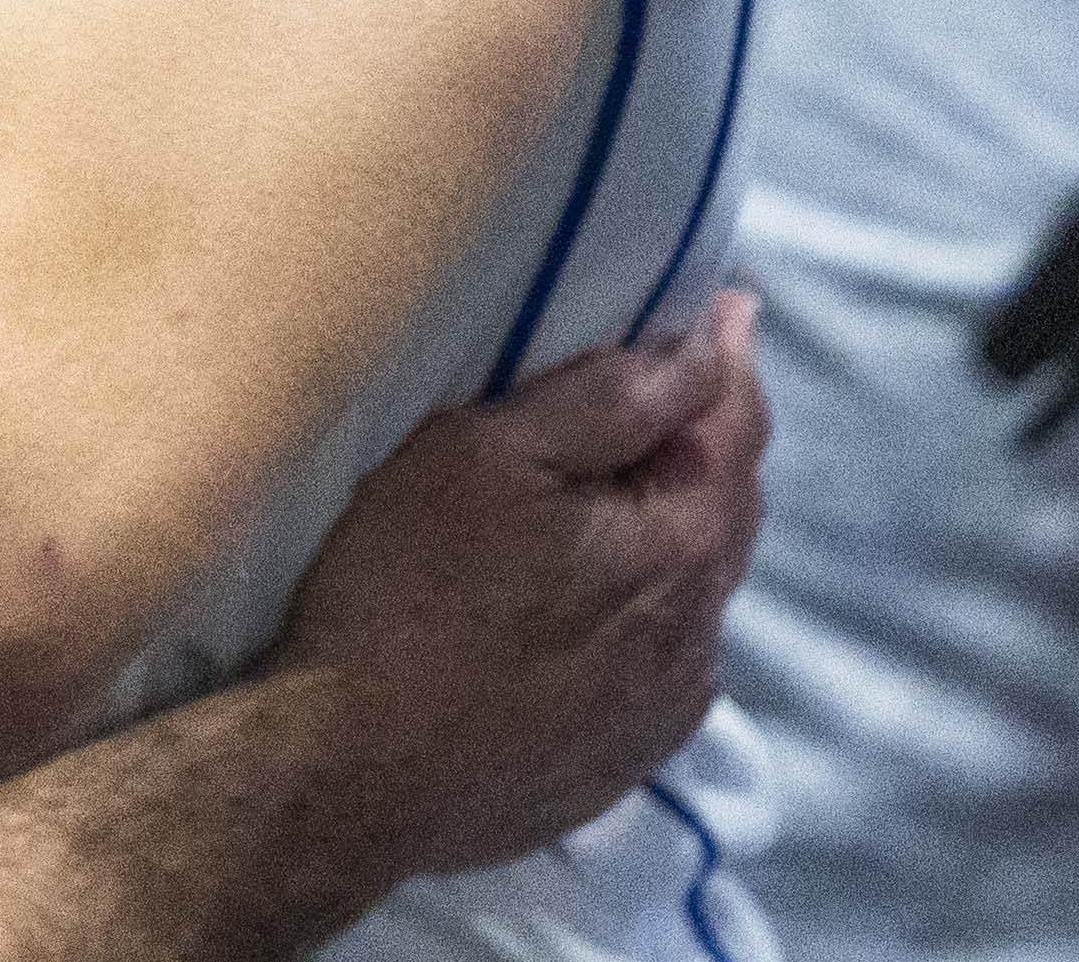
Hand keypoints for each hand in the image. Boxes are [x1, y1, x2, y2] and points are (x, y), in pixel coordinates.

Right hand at [265, 293, 767, 877]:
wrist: (341, 772)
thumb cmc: (399, 590)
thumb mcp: (486, 449)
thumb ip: (614, 393)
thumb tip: (712, 343)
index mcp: (682, 545)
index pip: (737, 426)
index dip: (726, 357)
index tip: (721, 305)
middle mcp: (696, 638)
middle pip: (723, 510)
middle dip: (699, 442)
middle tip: (659, 385)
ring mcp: (659, 715)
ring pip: (686, 595)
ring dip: (664, 535)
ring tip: (606, 496)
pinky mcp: (614, 767)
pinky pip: (650, 667)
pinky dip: (633, 616)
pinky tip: (575, 605)